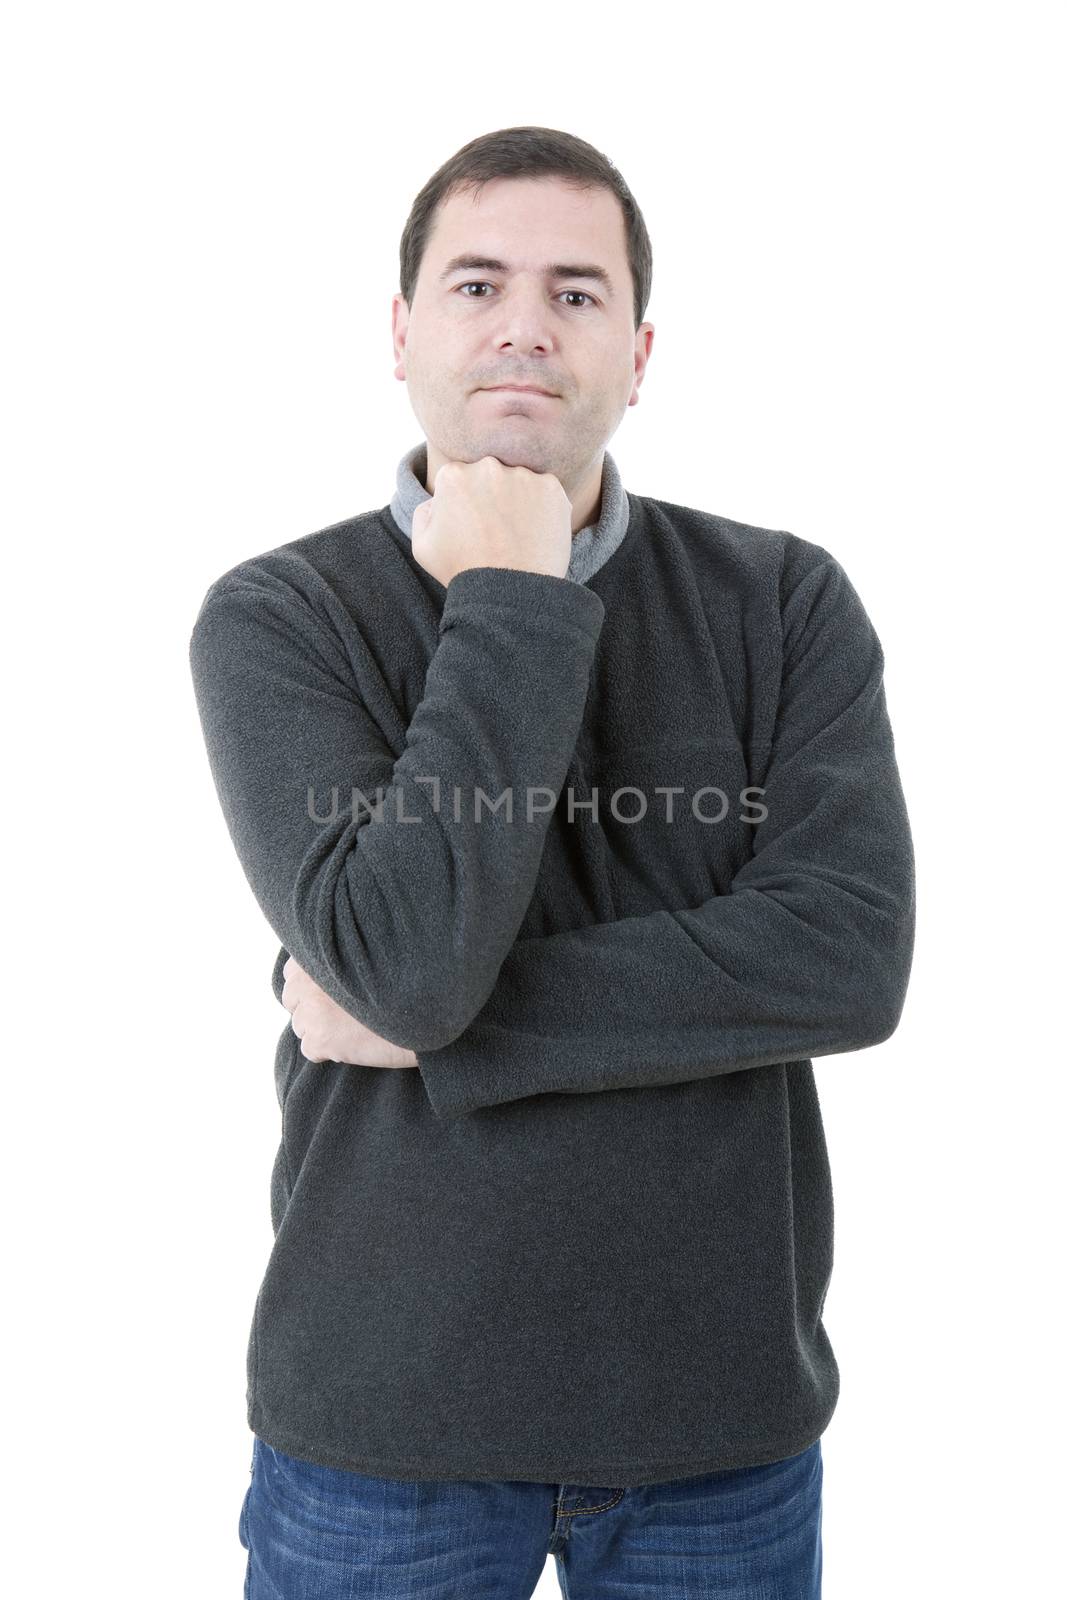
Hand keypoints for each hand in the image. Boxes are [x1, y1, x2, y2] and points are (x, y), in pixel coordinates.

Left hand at [281, 956, 419, 1068]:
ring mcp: (311, 1011)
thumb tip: (325, 973)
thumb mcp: (371, 955)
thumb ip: (342, 959)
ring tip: (353, 1027)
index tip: (330, 990)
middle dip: (310, 1006)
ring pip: (300, 1025)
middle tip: (341, 1012)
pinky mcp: (320, 1039)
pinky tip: (355, 1043)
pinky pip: (310, 1050)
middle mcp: (309, 980)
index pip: (292, 971)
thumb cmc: (408, 981)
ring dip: (320, 1028)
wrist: (427, 1013)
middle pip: (291, 998)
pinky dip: (329, 1051)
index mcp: (320, 954)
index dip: (311, 982)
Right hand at [410, 455, 572, 587]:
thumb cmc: (463, 572)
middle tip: (496, 532)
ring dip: (519, 502)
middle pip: (490, 476)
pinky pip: (547, 492)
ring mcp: (523, 476)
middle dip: (492, 497)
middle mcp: (488, 467)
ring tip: (516, 537)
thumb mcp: (423, 545)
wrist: (508, 594)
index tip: (473, 526)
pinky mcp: (552, 488)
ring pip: (520, 482)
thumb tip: (438, 499)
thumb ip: (424, 512)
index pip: (461, 479)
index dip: (466, 504)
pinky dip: (544, 509)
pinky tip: (534, 535)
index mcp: (453, 476)